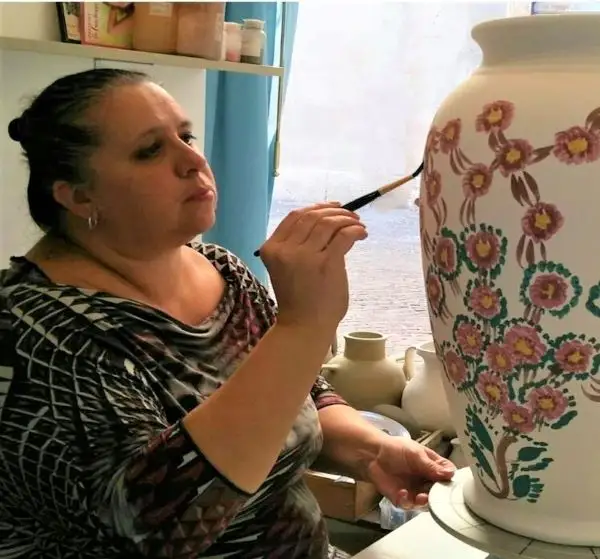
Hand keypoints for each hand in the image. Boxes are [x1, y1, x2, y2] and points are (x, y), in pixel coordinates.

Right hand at [259, 202, 367, 330]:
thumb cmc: (298, 299)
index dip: (316, 207)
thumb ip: (300, 246)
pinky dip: (355, 230)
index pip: (294, 216)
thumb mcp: (288, 267)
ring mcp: (305, 256)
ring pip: (328, 223)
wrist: (303, 326)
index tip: (333, 208)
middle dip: (335, 211)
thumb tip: (329, 222)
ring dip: (347, 219)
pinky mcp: (326, 263)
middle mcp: (285, 249)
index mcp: (271, 248)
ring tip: (358, 225)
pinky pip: (344, 235)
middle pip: (312, 216)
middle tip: (352, 215)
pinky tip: (361, 234)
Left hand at [365, 437, 454, 509]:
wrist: (373, 454)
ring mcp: (414, 490)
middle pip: (439, 493)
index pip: (448, 476)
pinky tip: (402, 492)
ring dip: (424, 502)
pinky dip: (406, 501)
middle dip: (438, 496)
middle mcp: (426, 481)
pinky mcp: (402, 498)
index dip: (450, 481)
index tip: (448, 483)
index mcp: (432, 467)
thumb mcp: (416, 454)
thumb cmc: (395, 449)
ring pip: (426, 503)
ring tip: (420, 497)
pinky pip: (408, 505)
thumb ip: (431, 466)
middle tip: (435, 494)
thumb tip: (450, 474)